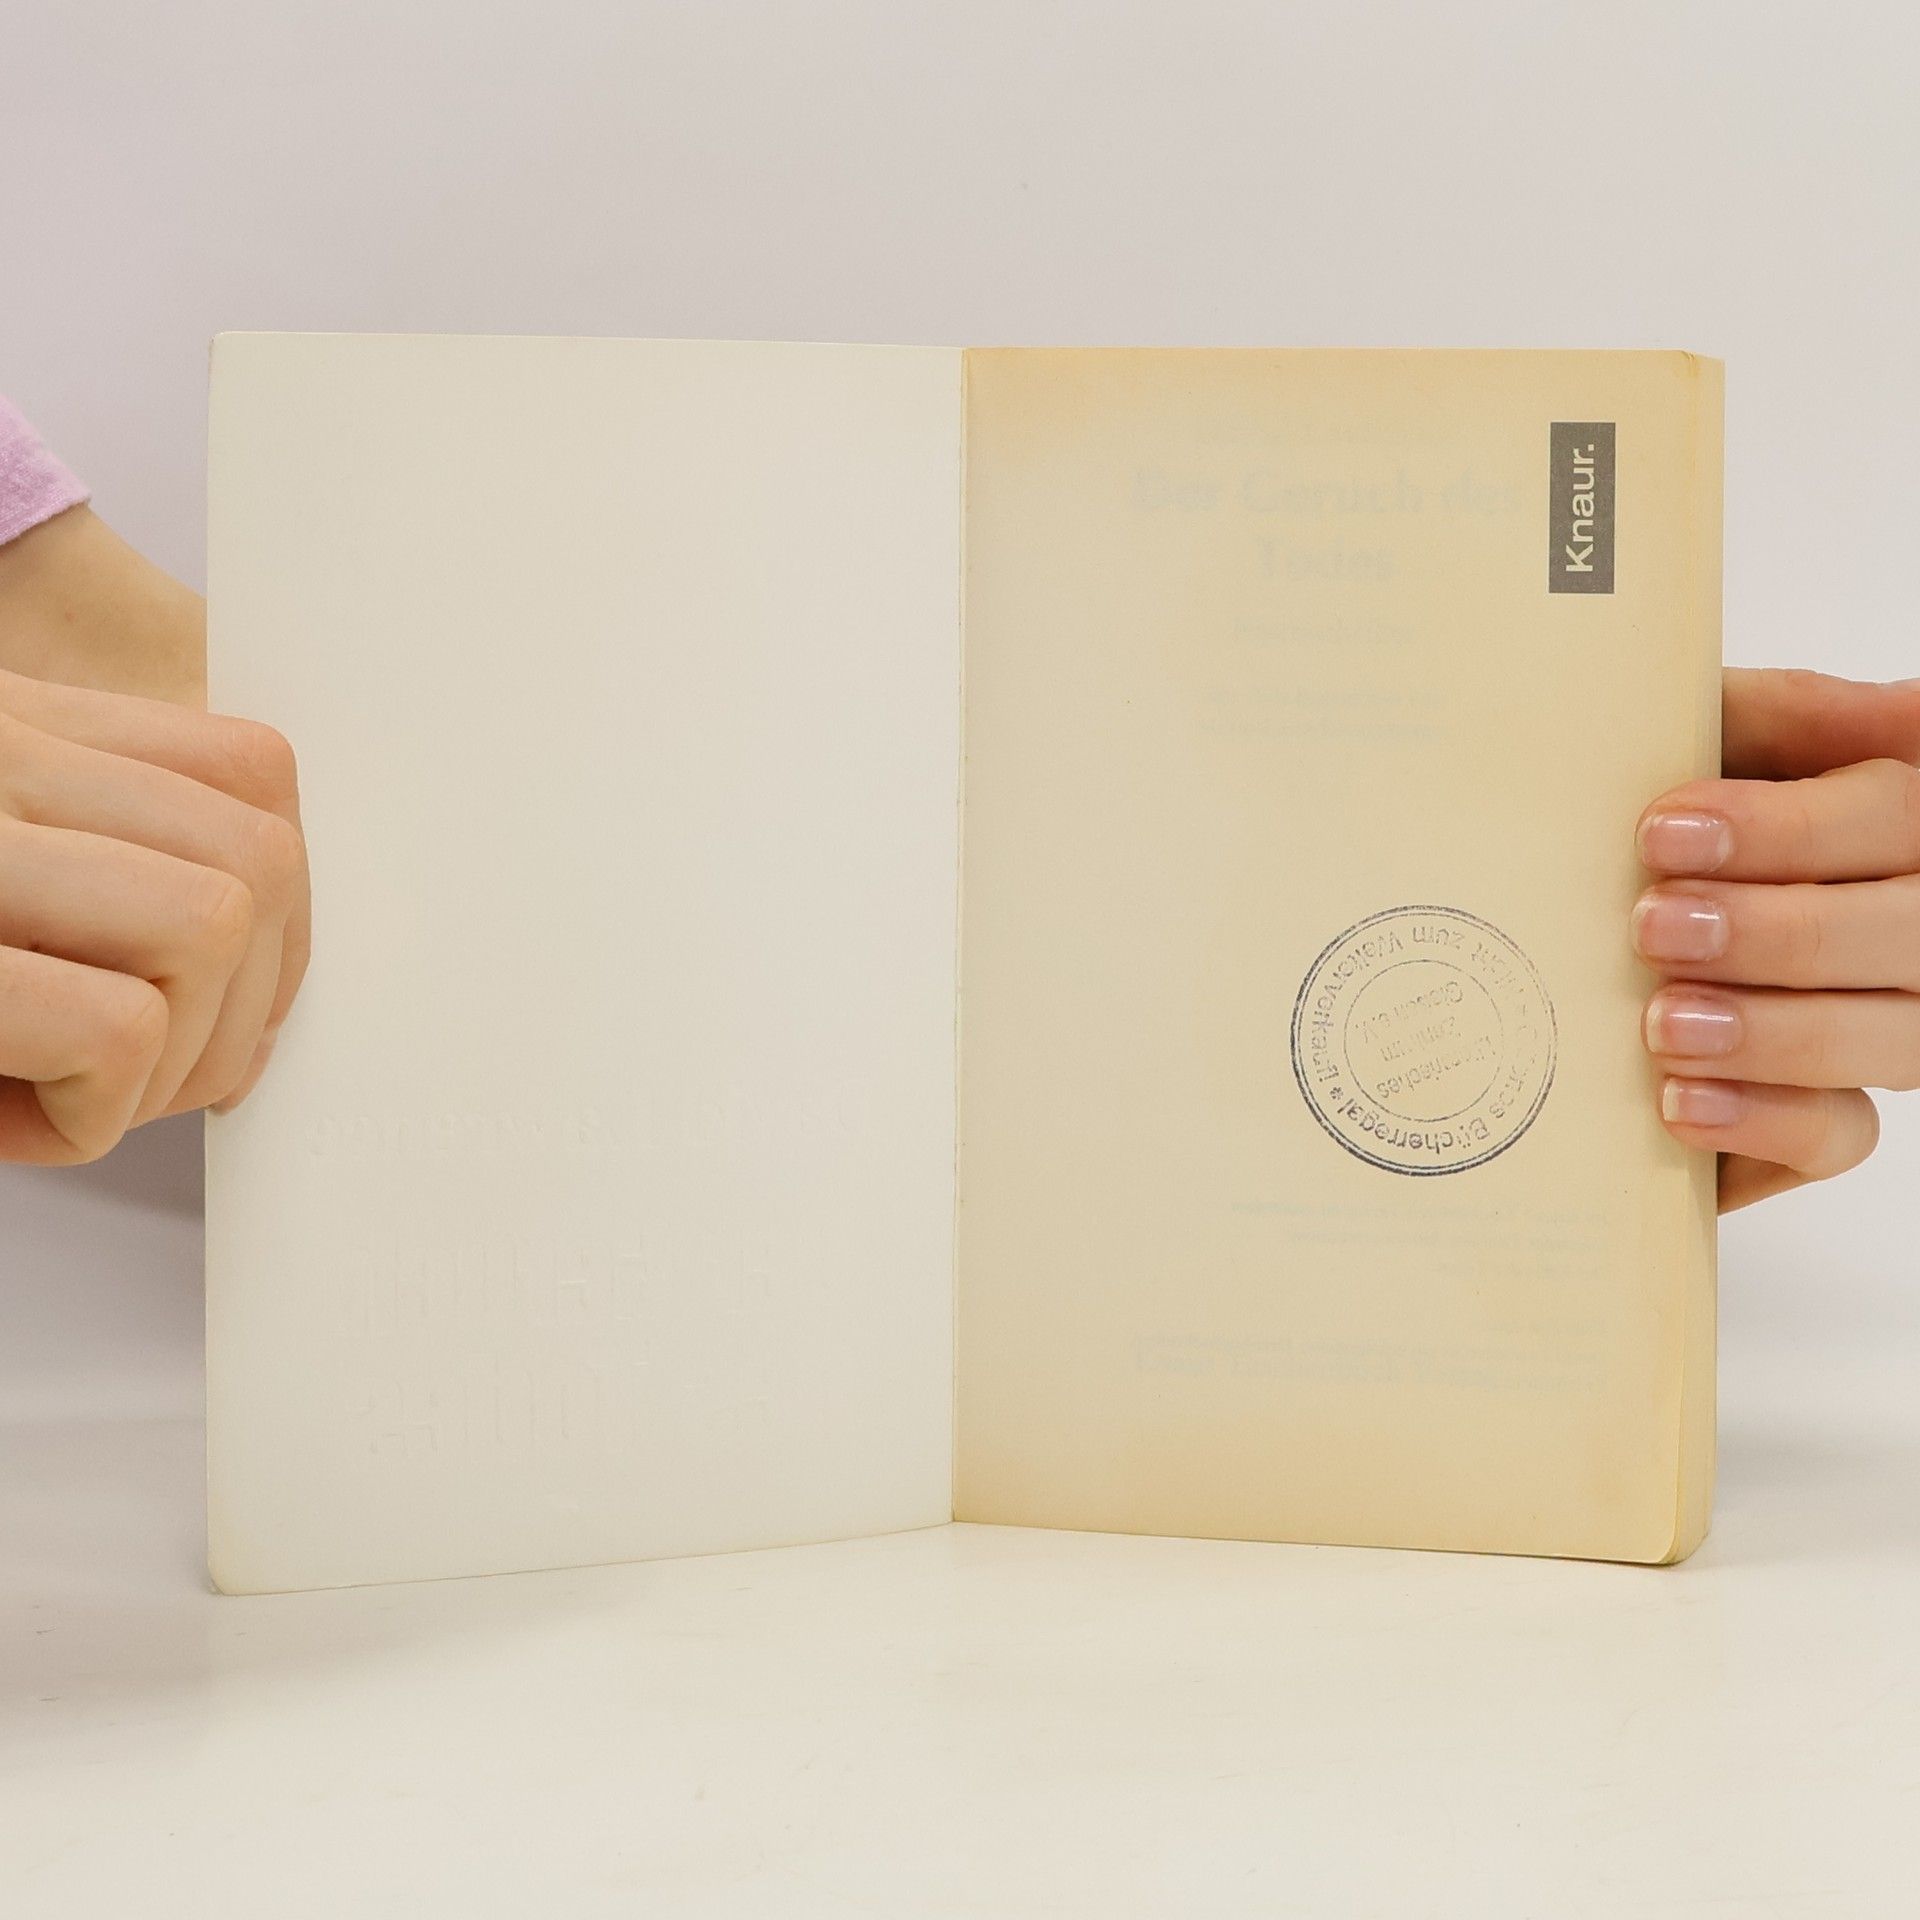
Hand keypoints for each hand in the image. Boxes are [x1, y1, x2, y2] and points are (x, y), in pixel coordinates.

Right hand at [0, 671, 308, 1161]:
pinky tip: (16, 1122)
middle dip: (249, 1003)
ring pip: (213, 926)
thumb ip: (118, 875)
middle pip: (262, 855)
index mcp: (17, 727)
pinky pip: (118, 1029)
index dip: (284, 910)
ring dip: (175, 1060)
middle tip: (154, 1074)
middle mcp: (0, 752)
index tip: (233, 1002)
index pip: (250, 768)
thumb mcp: (25, 885)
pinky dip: (90, 1117)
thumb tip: (277, 986)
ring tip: (70, 1096)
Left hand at [1635, 668, 1919, 1210]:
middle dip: (1777, 930)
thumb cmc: (1657, 845)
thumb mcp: (1697, 760)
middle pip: (1905, 927)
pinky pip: (1843, 1131)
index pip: (1894, 809)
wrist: (1578, 964)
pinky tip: (1679, 1098)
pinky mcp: (1832, 1118)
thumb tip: (1714, 680)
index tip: (1662, 830)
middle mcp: (1912, 918)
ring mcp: (1893, 1022)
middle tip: (1652, 927)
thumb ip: (1743, 720)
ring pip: (1892, 1035)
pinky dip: (1761, 1115)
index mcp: (1888, 817)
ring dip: (1771, 1029)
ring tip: (1661, 1021)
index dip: (1789, 827)